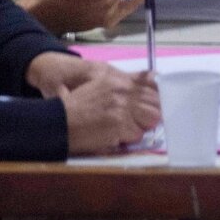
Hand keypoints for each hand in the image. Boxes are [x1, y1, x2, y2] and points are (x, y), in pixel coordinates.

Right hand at [40, 57, 160, 155]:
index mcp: (120, 80)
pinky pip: (137, 135)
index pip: (153, 86)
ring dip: (142, 126)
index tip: (159, 106)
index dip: (158, 99)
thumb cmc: (79, 107)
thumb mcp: (102, 86)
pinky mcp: (119, 124)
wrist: (59, 121)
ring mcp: (122, 107)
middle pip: (156, 103)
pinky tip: (117, 136)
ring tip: (127, 129)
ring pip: (151, 119)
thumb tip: (153, 83)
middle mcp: (124, 90)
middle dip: (152, 114)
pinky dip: (130, 138)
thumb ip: (126, 85)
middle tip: (142, 122)